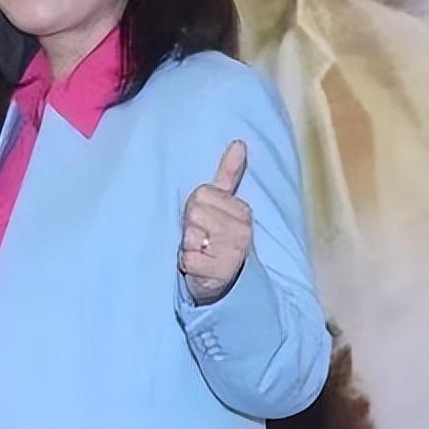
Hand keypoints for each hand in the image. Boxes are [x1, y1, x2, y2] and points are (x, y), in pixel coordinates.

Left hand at [178, 139, 251, 304]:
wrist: (228, 284)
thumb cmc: (219, 240)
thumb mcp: (226, 206)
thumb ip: (229, 174)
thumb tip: (238, 143)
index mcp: (242, 211)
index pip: (201, 194)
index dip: (195, 209)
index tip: (206, 222)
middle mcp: (241, 230)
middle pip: (193, 212)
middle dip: (191, 227)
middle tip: (203, 240)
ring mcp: (231, 253)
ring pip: (189, 235)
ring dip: (188, 246)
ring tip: (202, 253)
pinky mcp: (216, 272)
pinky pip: (186, 258)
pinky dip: (187, 264)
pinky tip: (199, 268)